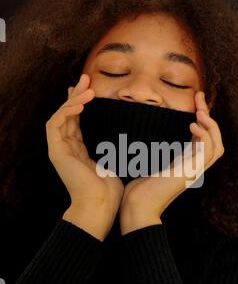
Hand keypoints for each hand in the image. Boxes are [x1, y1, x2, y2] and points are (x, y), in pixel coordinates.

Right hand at [46, 73, 123, 239]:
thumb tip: (136, 132)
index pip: (77, 120)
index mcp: (78, 149)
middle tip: (86, 77)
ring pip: (60, 115)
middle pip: (67, 113)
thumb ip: (117, 145)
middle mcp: (66, 147)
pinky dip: (66, 111)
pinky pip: (55, 124)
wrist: (101, 206)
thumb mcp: (116, 160)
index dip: (82, 103)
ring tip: (86, 87)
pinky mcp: (56, 152)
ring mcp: (59, 149)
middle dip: (76, 94)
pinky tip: (80, 103)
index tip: (92, 88)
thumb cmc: (111, 189)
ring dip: (72, 99)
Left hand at [119, 91, 224, 233]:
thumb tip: (143, 131)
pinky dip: (204, 136)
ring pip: (218, 146)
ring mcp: (194, 171)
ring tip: (200, 111)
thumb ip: (153, 148)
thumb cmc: (138, 188)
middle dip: (210, 116)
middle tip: (200, 95)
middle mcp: (194, 167)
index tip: (194, 100)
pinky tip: (192, 125)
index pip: (203, 138)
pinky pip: (208, 152)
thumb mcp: (148, 161)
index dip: (202, 118)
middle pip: (215, 140)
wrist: (137, 207)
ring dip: (212, 125)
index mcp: (186, 163)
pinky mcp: (191, 173)